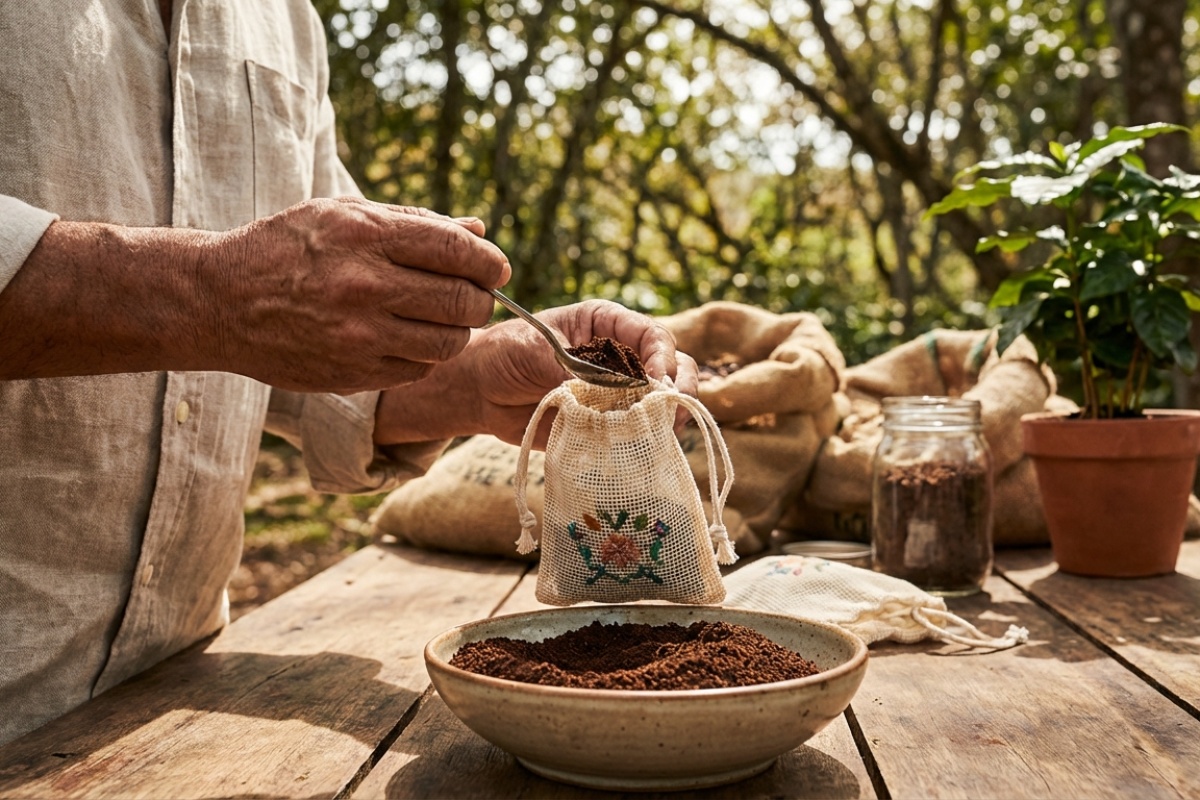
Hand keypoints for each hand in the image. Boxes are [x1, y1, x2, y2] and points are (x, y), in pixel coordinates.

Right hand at [215, 198, 509, 392]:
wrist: (220, 301)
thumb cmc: (288, 248)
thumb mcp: (342, 215)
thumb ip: (415, 222)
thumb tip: (478, 231)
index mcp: (365, 236)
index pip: (458, 251)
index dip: (489, 262)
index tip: (495, 268)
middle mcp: (364, 286)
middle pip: (463, 302)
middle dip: (481, 299)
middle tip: (475, 295)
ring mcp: (359, 336)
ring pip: (448, 343)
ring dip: (458, 332)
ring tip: (442, 318)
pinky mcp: (353, 374)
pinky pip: (418, 370)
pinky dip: (425, 356)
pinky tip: (407, 338)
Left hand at [374, 299, 698, 446]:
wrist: (478, 391)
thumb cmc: (504, 355)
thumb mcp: (536, 351)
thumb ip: (574, 367)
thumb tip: (613, 388)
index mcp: (607, 324)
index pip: (651, 335)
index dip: (661, 356)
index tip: (655, 380)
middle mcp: (620, 355)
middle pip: (672, 367)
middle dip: (678, 388)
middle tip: (673, 412)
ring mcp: (618, 390)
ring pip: (663, 401)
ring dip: (669, 416)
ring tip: (664, 432)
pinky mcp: (608, 422)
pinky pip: (638, 431)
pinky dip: (646, 439)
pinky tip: (643, 448)